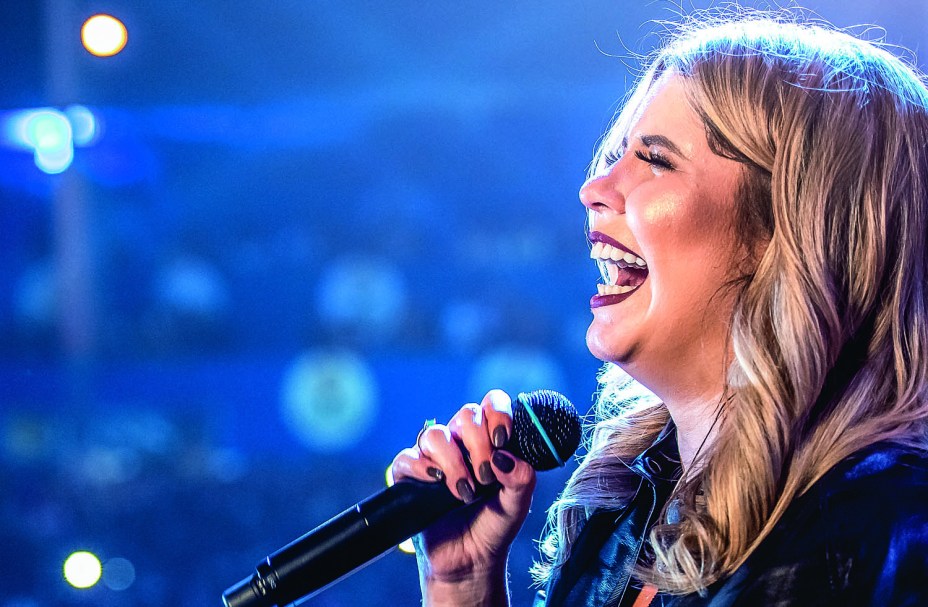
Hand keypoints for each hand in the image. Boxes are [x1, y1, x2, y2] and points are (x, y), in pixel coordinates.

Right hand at [390, 389, 536, 604]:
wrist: (470, 561)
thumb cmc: (494, 526)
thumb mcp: (517, 503)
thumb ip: (521, 477)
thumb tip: (505, 457)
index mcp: (489, 440)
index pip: (491, 404)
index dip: (497, 413)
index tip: (503, 439)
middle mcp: (461, 443)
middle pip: (465, 415)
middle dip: (479, 443)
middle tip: (487, 475)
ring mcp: (434, 458)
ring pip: (435, 434)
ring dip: (453, 461)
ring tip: (466, 491)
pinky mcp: (410, 477)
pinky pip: (407, 458)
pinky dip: (422, 467)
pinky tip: (436, 483)